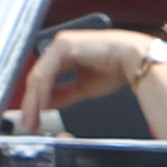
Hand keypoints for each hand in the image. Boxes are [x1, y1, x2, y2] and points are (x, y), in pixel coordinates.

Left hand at [15, 27, 166, 122]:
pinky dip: (43, 91)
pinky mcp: (64, 45)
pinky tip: (43, 106)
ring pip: (39, 76)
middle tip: (30, 123)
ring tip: (34, 119)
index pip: (42, 78)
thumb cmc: (116, 68)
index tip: (34, 119)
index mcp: (63, 54)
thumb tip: (45, 105)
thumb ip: (62, 94)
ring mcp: (60, 44)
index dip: (35, 100)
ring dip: (34, 100)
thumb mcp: (83, 87)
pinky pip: (47, 72)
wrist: (135, 60)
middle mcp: (59, 46)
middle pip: (37, 77)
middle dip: (31, 103)